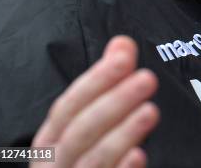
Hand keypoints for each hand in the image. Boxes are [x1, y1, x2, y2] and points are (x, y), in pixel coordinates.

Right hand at [30, 36, 158, 167]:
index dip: (97, 79)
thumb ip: (107, 81)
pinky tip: (140, 155)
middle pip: (80, 131)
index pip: (69, 105)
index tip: (124, 58)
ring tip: (150, 111)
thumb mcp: (90, 119)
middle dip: (114, 101)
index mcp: (50, 140)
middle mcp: (55, 165)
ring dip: (122, 134)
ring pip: (92, 161)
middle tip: (147, 78)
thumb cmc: (83, 157)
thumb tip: (122, 43)